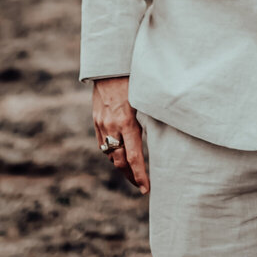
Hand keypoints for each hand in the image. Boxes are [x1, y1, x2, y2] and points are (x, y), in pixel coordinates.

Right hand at [92, 76, 149, 193]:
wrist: (110, 67)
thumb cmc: (134, 81)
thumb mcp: (145, 102)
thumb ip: (149, 121)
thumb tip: (160, 138)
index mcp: (128, 123)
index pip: (134, 157)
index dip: (140, 175)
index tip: (146, 188)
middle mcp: (112, 127)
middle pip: (119, 162)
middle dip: (130, 176)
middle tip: (141, 186)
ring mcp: (102, 125)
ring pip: (110, 154)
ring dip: (121, 165)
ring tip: (132, 172)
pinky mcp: (96, 121)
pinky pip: (103, 144)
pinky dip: (111, 152)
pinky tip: (119, 154)